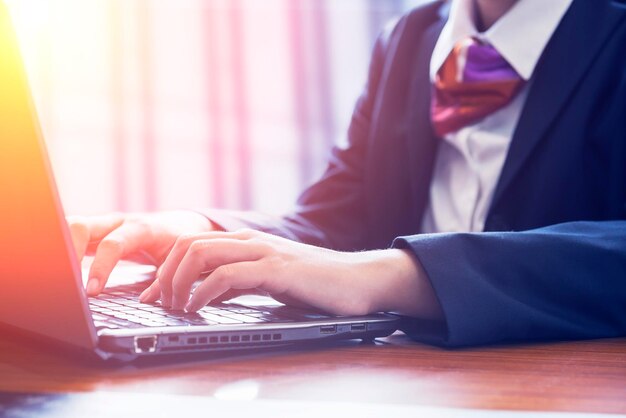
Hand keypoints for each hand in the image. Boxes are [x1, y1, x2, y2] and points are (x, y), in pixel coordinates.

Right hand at [67, 211, 214, 295]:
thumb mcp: (177, 261)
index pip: (112, 245)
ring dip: (62, 248)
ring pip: (73, 226)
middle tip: (65, 281)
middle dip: (68, 251)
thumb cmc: (178, 242)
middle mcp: (118, 223)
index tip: (91, 292)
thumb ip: (164, 279)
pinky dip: (64, 248)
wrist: (182, 223)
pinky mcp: (98, 231)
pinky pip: (74, 234)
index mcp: (140, 229)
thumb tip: (147, 300)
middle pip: (82, 226)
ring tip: (58, 275)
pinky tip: (59, 267)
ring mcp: (105, 225)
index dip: (100, 268)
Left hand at [139, 229, 442, 318]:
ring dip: (178, 283)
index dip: (163, 270)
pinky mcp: (276, 268)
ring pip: (201, 253)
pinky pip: (228, 274)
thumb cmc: (315, 285)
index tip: (150, 296)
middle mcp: (250, 241)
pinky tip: (199, 307)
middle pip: (187, 245)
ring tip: (174, 308)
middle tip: (157, 304)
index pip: (191, 245)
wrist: (359, 281)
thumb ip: (238, 283)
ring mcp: (263, 251)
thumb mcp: (268, 282)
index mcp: (246, 242)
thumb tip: (206, 295)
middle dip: (163, 275)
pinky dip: (204, 292)